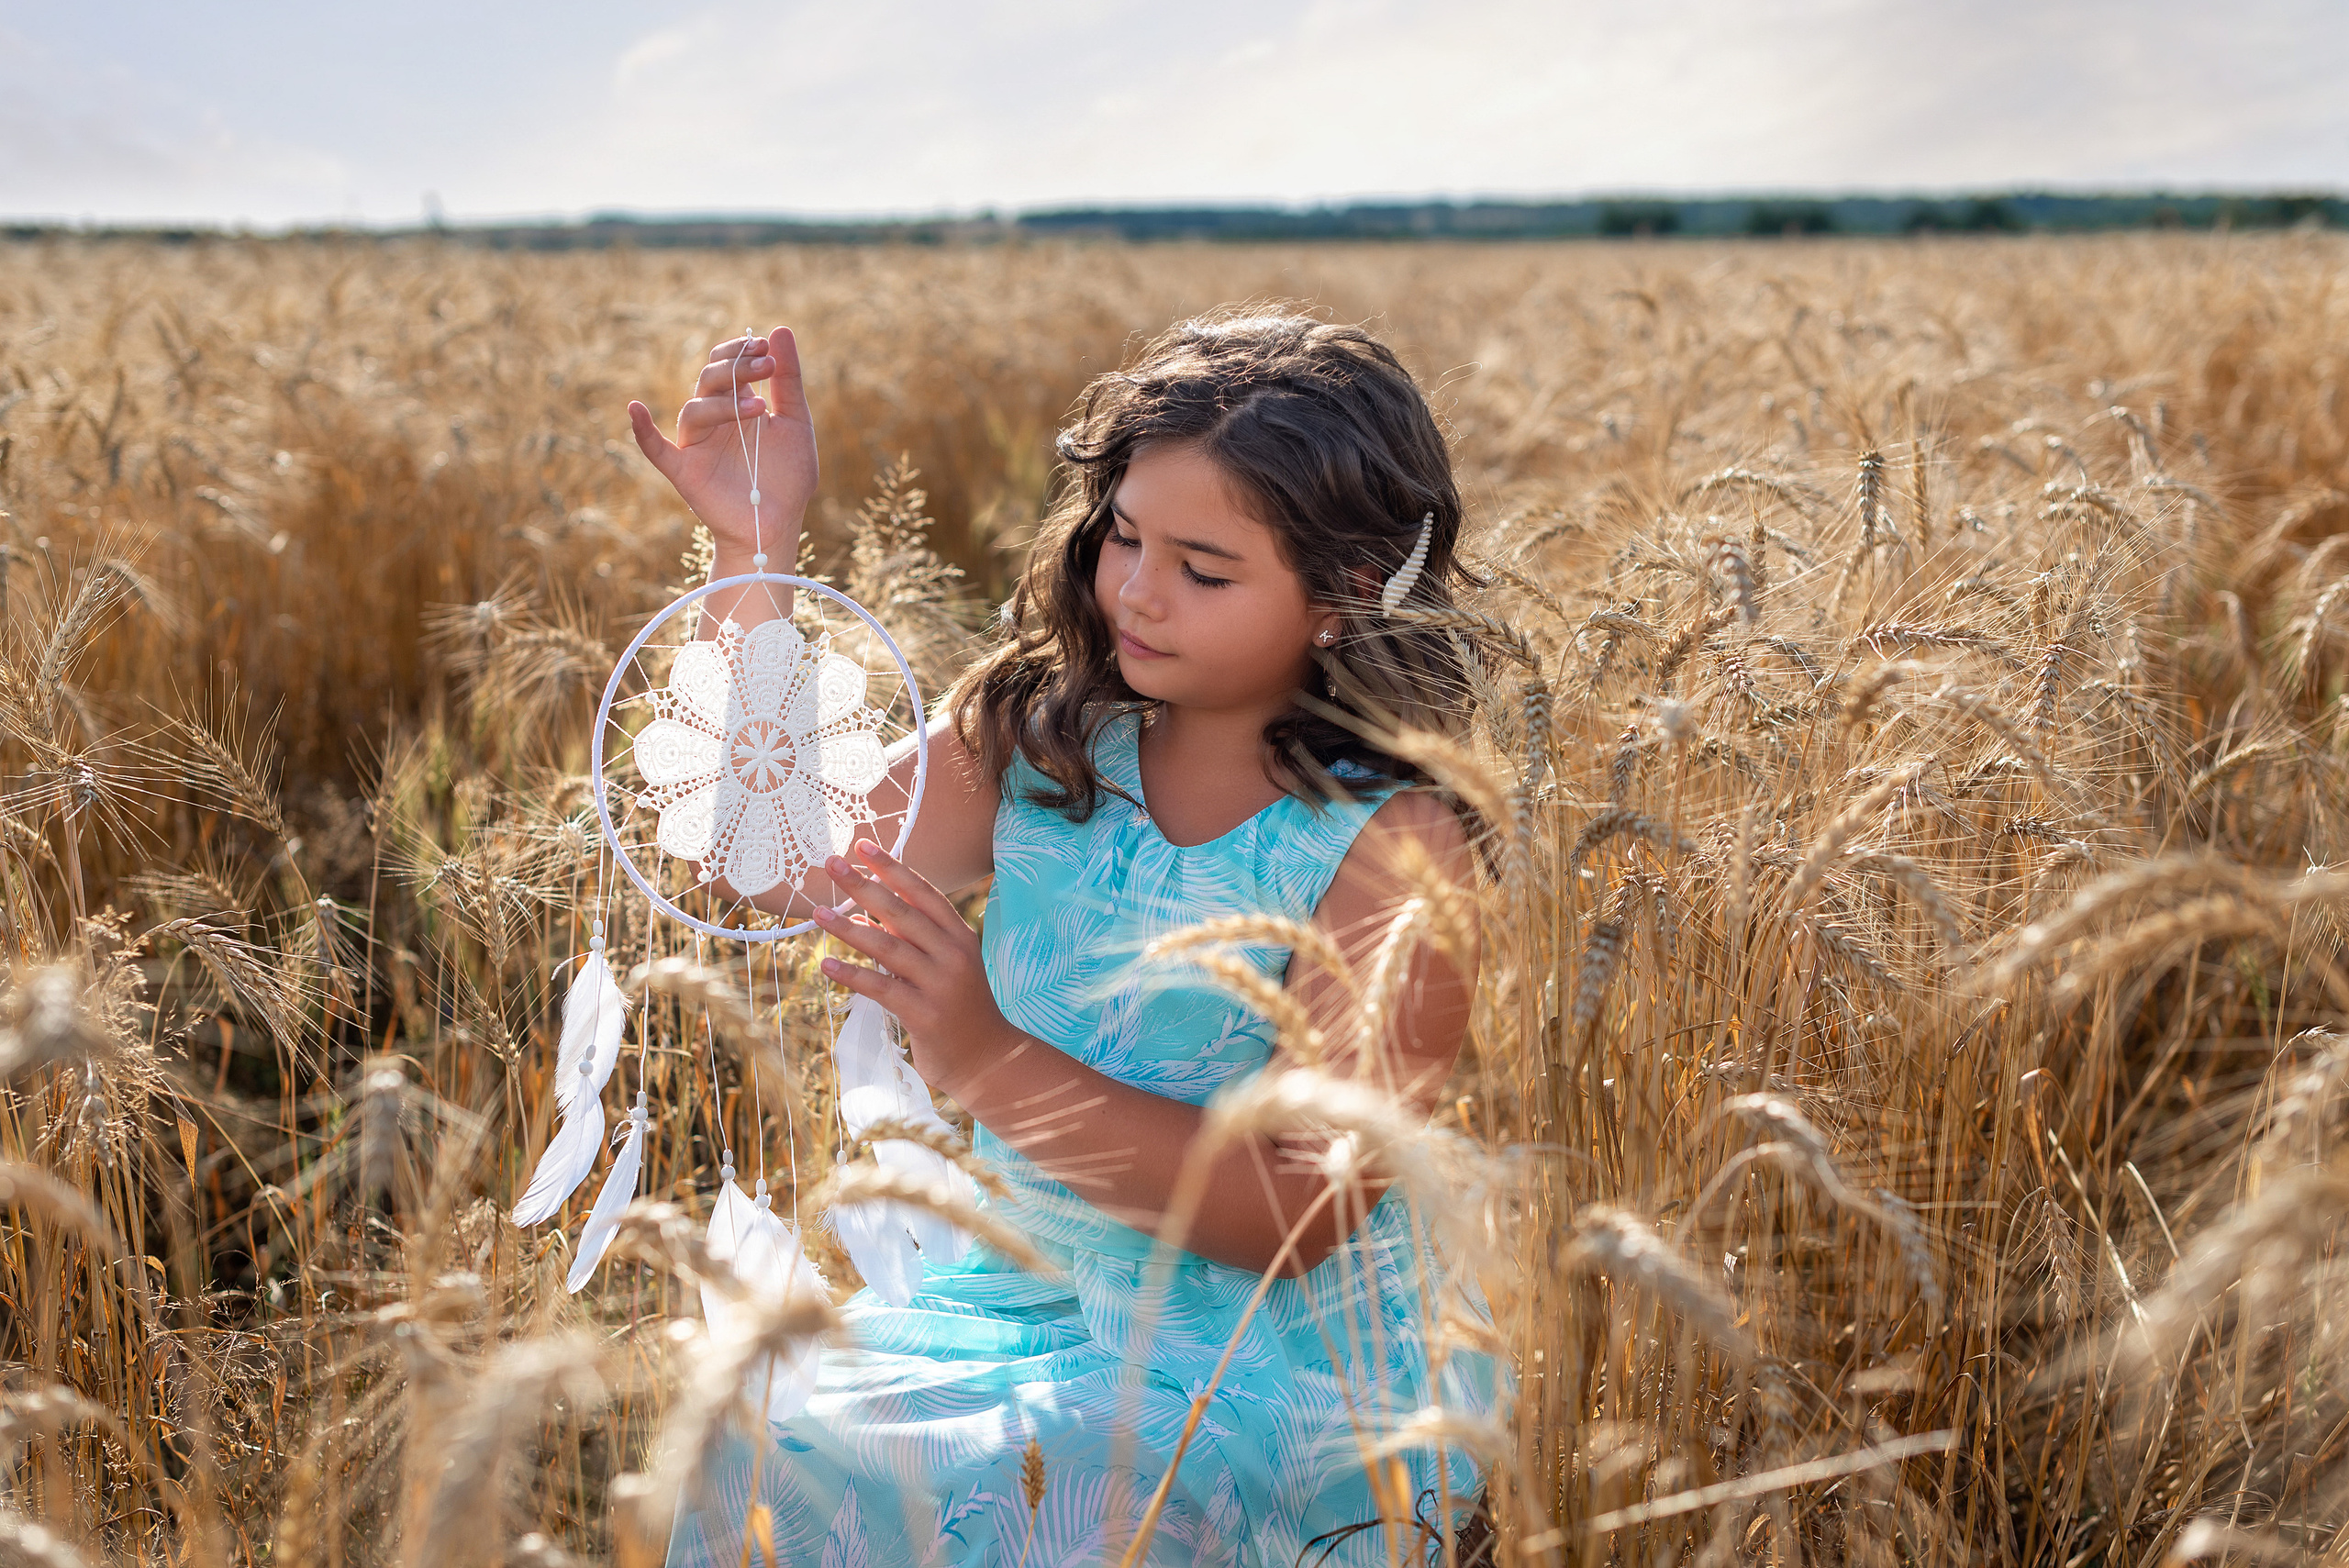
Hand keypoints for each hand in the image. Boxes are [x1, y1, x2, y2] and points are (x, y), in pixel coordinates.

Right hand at [627, 325, 817, 568]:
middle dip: (737, 368)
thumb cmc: (788, 477)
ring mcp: (696, 444)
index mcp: (735, 403)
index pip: (726, 363)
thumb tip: (781, 329)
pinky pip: (655, 449)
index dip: (741, 351)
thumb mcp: (796, 422)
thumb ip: (788, 380)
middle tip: (767, 365)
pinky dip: (642, 431)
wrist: (779, 524)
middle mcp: (711, 419)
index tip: (766, 346)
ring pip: (695, 409)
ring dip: (723, 403)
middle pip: (710, 380)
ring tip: (759, 408)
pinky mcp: (685, 471)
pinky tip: (635, 409)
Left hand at [812, 839, 1014, 1092]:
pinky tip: (827, 964)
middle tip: (831, 865)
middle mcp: (953, 955)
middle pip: (901, 912)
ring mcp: (940, 984)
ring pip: (888, 947)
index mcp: (960, 936)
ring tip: (819, 912)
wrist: (988, 1059)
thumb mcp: (944, 965)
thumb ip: (910, 940)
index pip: (923, 892)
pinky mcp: (924, 1015)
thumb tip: (862, 917)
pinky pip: (881, 988)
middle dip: (863, 886)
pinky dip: (853, 975)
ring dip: (849, 928)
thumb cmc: (960, 1008)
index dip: (892, 868)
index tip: (863, 846)